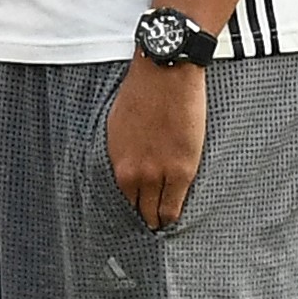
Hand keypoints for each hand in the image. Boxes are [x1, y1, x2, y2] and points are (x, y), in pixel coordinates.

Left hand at [106, 55, 208, 231]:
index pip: (120, 199)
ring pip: (156, 214)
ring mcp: (157, 175)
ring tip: (162, 224)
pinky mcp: (181, 171)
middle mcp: (132, 173)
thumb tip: (126, 170)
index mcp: (116, 161)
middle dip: (143, 218)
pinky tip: (173, 219)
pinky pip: (174, 207)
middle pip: (137, 211)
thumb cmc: (142, 92)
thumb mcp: (118, 126)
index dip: (129, 208)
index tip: (135, 212)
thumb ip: (122, 153)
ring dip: (158, 221)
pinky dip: (172, 216)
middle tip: (149, 223)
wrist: (165, 73)